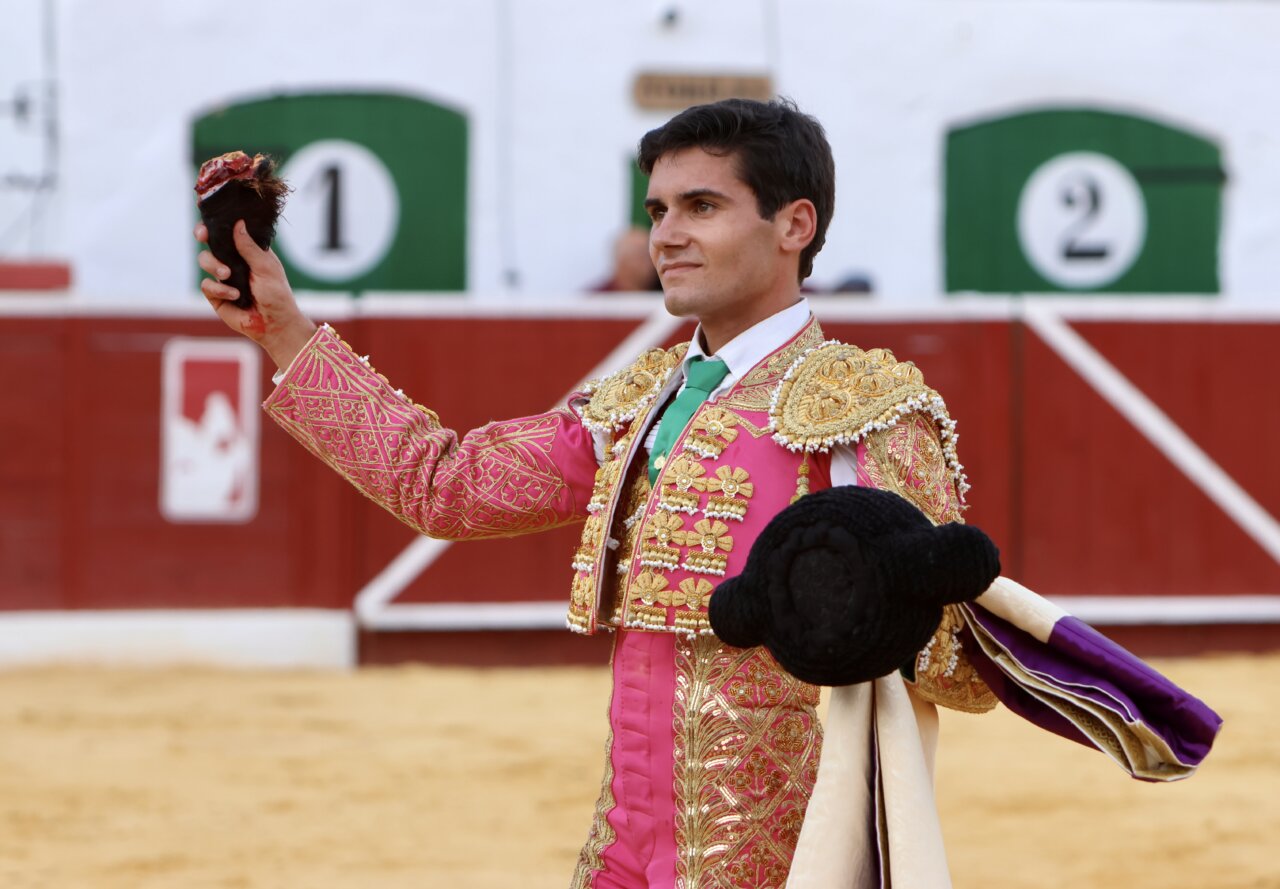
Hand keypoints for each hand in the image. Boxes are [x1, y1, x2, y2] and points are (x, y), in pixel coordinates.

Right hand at [196, 220, 316, 369]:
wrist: (275, 323)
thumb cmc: (277, 295)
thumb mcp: (266, 267)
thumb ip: (249, 247)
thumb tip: (238, 223)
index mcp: (247, 252)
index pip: (228, 233)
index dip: (215, 225)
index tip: (207, 222)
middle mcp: (233, 262)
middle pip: (210, 242)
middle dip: (203, 236)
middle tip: (203, 236)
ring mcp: (223, 278)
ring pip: (205, 261)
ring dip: (214, 265)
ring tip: (228, 274)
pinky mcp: (216, 295)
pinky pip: (206, 285)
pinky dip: (219, 289)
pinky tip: (234, 295)